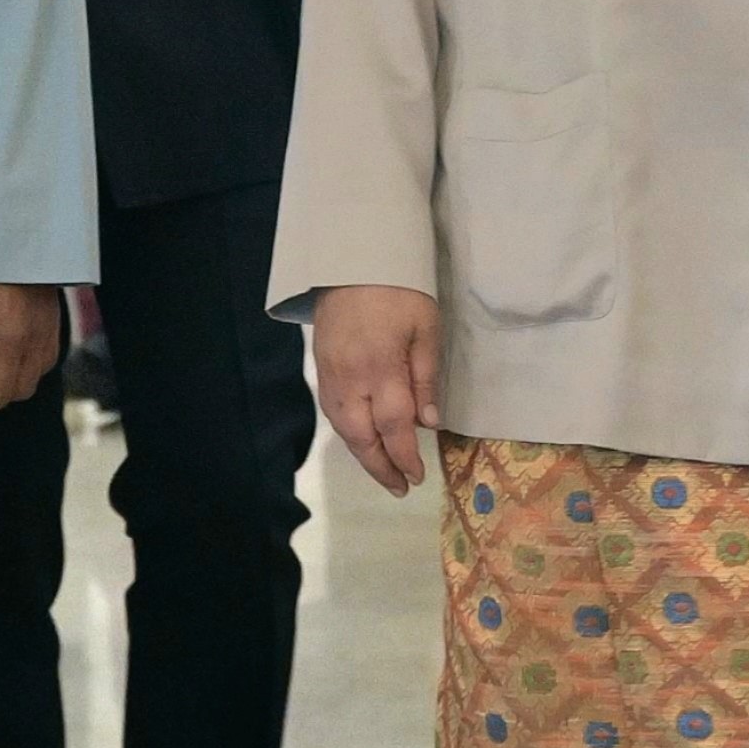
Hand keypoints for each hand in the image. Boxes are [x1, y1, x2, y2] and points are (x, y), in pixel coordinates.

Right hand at [313, 284, 440, 495]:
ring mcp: (330, 375)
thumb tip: (428, 422)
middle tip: (400, 487)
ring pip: (343, 429)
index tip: (417, 476)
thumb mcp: (426, 328)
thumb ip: (426, 377)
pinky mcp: (320, 368)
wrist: (351, 260)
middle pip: (361, 437)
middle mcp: (349, 379)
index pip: (394, 426)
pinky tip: (363, 439)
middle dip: (380, 467)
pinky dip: (349, 433)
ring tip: (384, 471)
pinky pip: (332, 412)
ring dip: (363, 454)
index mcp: (380, 367)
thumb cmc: (400, 291)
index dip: (405, 456)